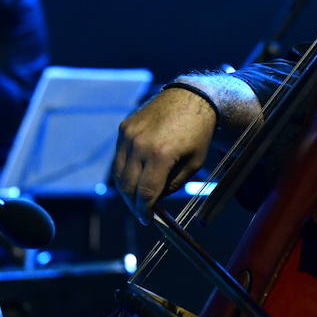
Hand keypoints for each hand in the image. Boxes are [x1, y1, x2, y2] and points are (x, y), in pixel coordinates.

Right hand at [111, 87, 216, 224]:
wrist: (191, 96)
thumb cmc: (198, 131)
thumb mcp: (194, 162)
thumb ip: (173, 184)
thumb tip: (155, 200)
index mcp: (161, 154)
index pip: (145, 192)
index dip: (144, 210)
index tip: (146, 219)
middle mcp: (140, 144)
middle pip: (127, 186)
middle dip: (133, 204)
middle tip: (141, 212)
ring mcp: (129, 134)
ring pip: (118, 173)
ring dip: (125, 189)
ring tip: (136, 197)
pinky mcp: (124, 127)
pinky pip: (119, 156)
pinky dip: (124, 170)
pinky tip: (135, 175)